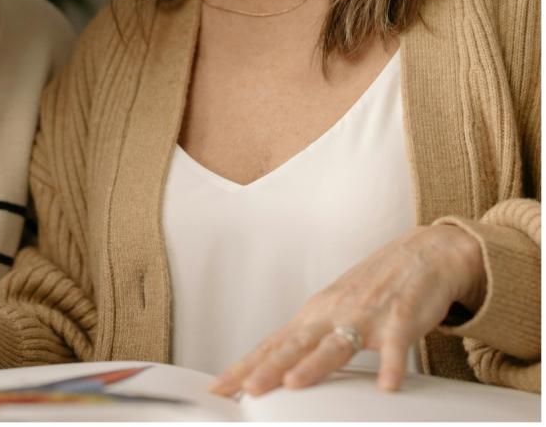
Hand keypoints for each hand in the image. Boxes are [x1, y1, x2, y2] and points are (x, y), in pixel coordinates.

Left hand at [210, 224, 485, 396]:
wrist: (423, 252)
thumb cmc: (374, 287)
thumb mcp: (335, 311)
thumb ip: (311, 340)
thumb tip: (279, 369)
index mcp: (314, 314)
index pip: (272, 344)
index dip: (245, 367)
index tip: (219, 388)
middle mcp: (333, 314)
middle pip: (294, 345)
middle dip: (269, 369)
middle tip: (247, 390)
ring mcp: (366, 315)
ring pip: (336, 344)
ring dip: (314, 364)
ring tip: (294, 384)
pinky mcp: (401, 318)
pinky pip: (397, 345)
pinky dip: (392, 365)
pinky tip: (387, 385)